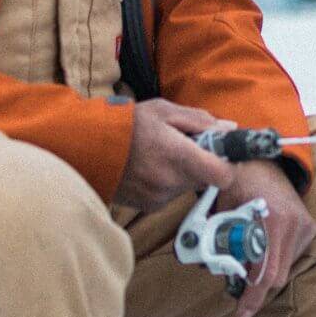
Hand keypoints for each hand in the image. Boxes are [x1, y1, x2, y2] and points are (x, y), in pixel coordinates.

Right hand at [112, 98, 235, 211]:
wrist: (86, 148)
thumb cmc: (126, 124)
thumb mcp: (164, 111)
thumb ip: (200, 121)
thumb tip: (229, 129)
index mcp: (179, 156)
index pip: (223, 175)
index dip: (228, 165)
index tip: (220, 153)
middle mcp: (172, 182)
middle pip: (206, 180)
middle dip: (202, 164)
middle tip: (183, 146)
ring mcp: (160, 197)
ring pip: (188, 187)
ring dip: (183, 173)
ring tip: (160, 155)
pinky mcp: (149, 206)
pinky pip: (171, 195)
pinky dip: (167, 182)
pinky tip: (148, 168)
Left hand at [215, 158, 315, 316]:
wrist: (262, 160)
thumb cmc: (238, 180)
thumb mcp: (222, 207)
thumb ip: (218, 237)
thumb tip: (209, 266)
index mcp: (275, 220)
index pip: (266, 273)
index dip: (253, 297)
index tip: (240, 314)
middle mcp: (296, 225)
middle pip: (277, 276)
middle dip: (256, 288)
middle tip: (238, 294)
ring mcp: (305, 226)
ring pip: (284, 268)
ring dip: (264, 272)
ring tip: (246, 262)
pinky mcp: (309, 227)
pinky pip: (291, 256)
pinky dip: (274, 260)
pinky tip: (261, 249)